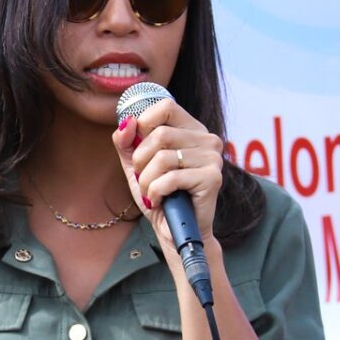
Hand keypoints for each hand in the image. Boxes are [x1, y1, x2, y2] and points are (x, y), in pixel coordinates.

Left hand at [112, 96, 223, 248]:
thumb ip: (127, 142)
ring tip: (151, 193)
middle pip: (160, 134)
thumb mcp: (137, 165)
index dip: (143, 123)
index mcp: (192, 130)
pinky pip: (171, 178)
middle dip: (141, 160)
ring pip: (163, 157)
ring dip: (146, 180)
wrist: (176, 231)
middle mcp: (207, 139)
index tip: (137, 147)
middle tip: (144, 179)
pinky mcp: (212, 178)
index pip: (166, 107)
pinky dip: (155, 192)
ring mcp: (213, 158)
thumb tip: (126, 122)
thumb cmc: (160, 196)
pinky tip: (158, 201)